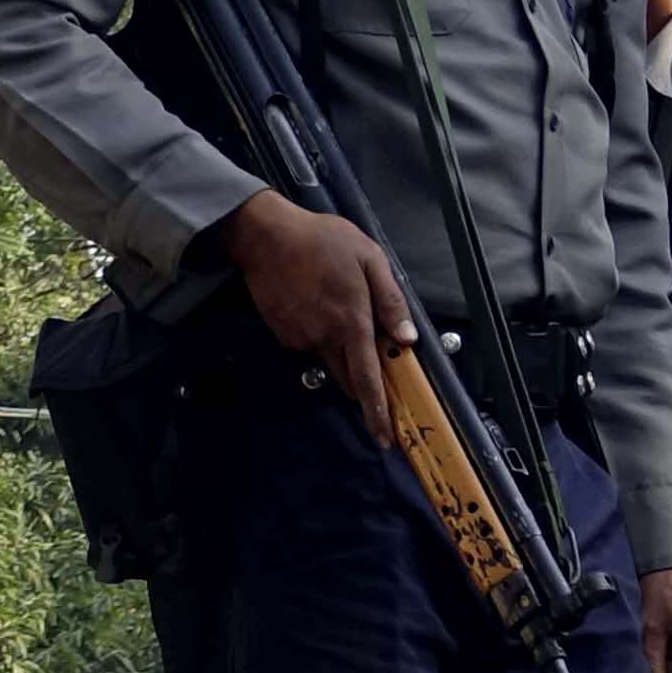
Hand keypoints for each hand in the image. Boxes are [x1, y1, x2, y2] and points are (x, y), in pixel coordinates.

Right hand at [212, 189, 417, 448]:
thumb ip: (390, 300)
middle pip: (349, 376)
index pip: (368, 377)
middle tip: (372, 371)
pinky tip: (314, 304)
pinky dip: (318, 333)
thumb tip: (406, 338)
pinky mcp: (282, 333)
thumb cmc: (323, 240)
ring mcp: (300, 338)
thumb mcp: (369, 258)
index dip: (377, 410)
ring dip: (340, 348)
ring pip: (329, 357)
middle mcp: (325, 337)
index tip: (384, 436)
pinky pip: (309, 343)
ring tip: (336, 307)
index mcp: (352, 321)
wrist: (265, 236)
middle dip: (363, 383)